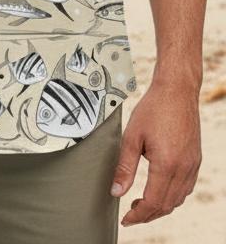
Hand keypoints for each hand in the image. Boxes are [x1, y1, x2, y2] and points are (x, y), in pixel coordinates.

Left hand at [110, 83, 201, 226]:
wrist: (176, 92)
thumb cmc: (153, 109)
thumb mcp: (131, 137)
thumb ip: (124, 167)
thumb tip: (116, 191)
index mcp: (167, 165)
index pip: (153, 202)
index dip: (138, 215)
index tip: (126, 219)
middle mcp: (183, 169)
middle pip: (167, 205)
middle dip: (148, 214)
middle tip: (131, 214)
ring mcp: (192, 166)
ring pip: (178, 199)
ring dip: (160, 206)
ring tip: (141, 204)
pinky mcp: (195, 160)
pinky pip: (186, 187)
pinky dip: (172, 195)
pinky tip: (159, 189)